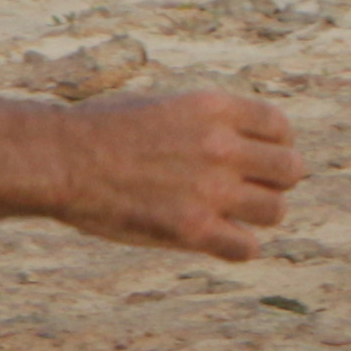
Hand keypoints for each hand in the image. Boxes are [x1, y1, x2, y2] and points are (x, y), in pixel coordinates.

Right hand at [57, 91, 300, 260]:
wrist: (60, 159)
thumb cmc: (99, 130)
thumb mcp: (160, 103)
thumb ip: (203, 121)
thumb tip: (236, 139)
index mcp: (214, 108)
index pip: (279, 127)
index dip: (274, 144)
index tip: (255, 156)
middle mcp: (220, 146)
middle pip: (290, 170)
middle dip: (273, 180)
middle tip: (246, 188)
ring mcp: (209, 189)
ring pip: (274, 210)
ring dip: (255, 214)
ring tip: (228, 214)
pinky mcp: (192, 229)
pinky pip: (246, 247)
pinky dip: (236, 246)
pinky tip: (215, 239)